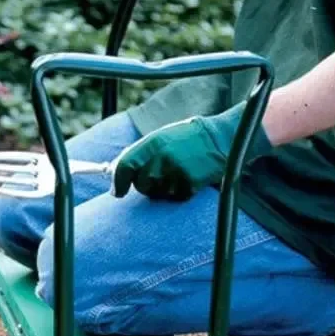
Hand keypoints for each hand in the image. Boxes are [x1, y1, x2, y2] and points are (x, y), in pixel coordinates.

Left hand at [111, 103, 273, 200]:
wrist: (219, 139)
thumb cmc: (185, 139)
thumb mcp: (160, 138)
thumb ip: (138, 154)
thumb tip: (115, 173)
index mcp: (152, 143)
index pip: (125, 166)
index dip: (118, 182)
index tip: (117, 191)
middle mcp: (162, 157)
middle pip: (140, 184)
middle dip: (144, 184)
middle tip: (158, 174)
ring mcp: (176, 171)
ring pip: (157, 193)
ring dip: (162, 188)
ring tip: (176, 171)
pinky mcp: (190, 184)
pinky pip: (174, 197)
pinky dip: (178, 192)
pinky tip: (188, 177)